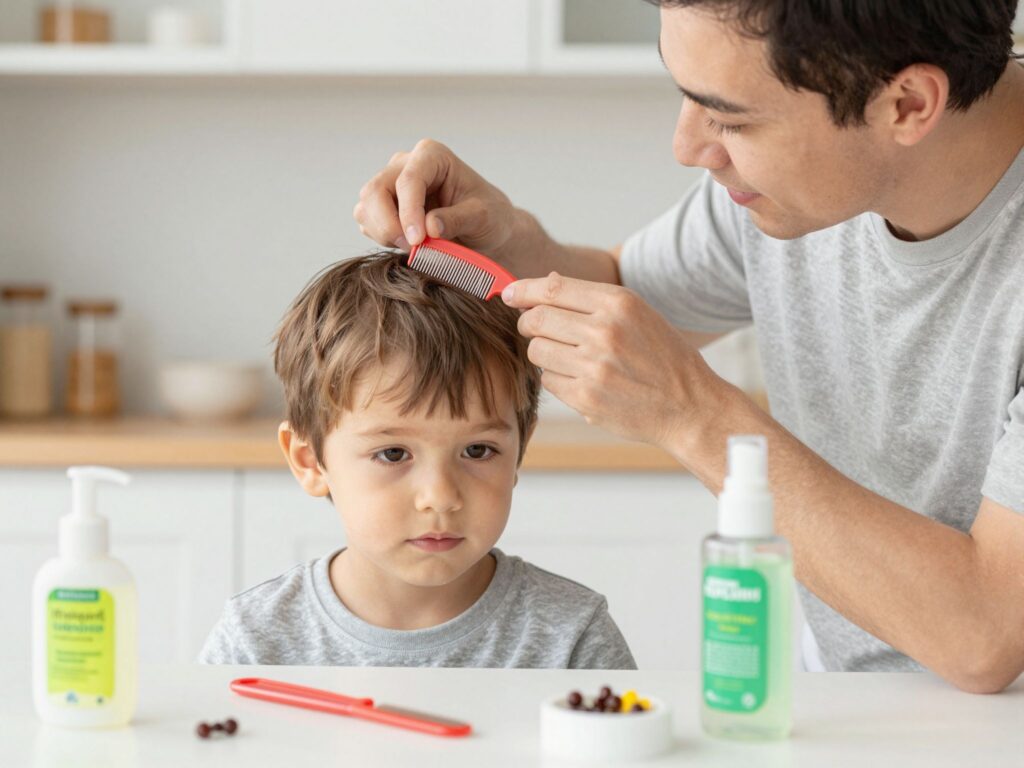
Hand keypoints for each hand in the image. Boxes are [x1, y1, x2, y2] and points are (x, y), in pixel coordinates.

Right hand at [354, 139, 517, 255]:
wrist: (485, 231)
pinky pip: (367, 222)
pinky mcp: (383, 207)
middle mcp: (406, 164)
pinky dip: (381, 238)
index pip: (409, 180)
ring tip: (415, 248)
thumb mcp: (483, 217)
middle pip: (376, 190)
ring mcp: (391, 184)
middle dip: (388, 224)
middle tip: (413, 249)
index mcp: (432, 156)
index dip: (408, 212)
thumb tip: (430, 227)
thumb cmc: (488, 217)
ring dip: (383, 233)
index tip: (417, 240)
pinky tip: (407, 245)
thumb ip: (458, 219)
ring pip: (366, 207)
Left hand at [502, 273, 728, 450]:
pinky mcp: (586, 398)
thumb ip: (592, 299)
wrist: (690, 406)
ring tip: (567, 358)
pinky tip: (580, 380)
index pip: (552, 288)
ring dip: (542, 353)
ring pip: (536, 350)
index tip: (509, 294)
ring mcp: (594, 366)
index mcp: (619, 303)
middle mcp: (605, 331)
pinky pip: (548, 381)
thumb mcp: (638, 314)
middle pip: (536, 319)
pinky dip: (556, 379)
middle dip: (529, 324)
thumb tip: (545, 282)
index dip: (523, 290)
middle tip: (537, 330)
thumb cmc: (664, 357)